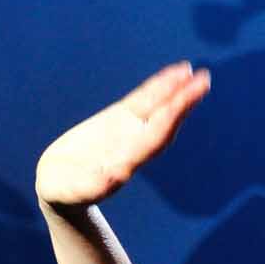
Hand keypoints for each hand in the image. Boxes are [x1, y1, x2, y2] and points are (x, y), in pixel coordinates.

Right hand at [35, 61, 210, 209]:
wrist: (60, 187)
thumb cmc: (64, 193)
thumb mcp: (72, 190)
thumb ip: (90, 185)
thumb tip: (112, 178)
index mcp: (127, 159)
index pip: (156, 134)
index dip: (173, 115)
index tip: (188, 98)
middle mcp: (134, 144)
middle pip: (164, 120)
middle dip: (183, 100)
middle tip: (204, 79)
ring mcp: (128, 131)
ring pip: (154, 107)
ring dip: (174, 90)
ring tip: (189, 70)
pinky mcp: (118, 120)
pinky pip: (140, 102)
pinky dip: (156, 88)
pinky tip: (170, 77)